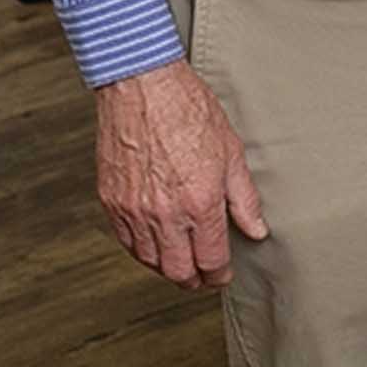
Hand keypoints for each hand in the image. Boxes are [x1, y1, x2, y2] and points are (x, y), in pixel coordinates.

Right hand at [94, 60, 267, 289]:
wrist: (143, 87)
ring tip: (183, 262)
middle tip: (204, 277)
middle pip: (177, 270)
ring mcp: (133, 209)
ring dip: (167, 267)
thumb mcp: (231, 153)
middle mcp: (163, 213)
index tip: (224, 275)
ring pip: (149, 260)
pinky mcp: (110, 201)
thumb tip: (256, 230)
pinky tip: (156, 244)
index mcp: (199, 202)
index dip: (219, 274)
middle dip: (194, 279)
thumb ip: (244, 198)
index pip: (210, 259)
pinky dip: (142, 250)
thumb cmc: (189, 112)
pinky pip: (126, 241)